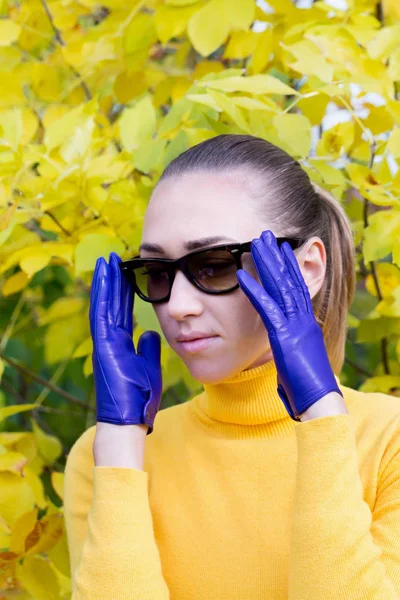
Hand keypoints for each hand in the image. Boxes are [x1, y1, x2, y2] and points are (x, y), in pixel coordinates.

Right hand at [89, 252, 162, 433]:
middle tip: (114, 258)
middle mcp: (109, 340)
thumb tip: (150, 332)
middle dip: (113, 280)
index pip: (121, 311)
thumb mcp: (148, 366)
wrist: (128, 420)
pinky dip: (102, 295)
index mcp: (120, 344)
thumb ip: (147, 348)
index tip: (125, 272)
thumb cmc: (139, 398)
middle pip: (112, 303)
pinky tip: (105, 277)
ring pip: (103, 304)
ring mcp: (104, 342)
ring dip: (106, 281)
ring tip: (108, 260)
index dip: (122, 291)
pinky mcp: (102, 347)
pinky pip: (102, 315)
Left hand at [236, 230, 342, 421]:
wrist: (320, 402)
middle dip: (277, 256)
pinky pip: (267, 308)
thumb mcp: (297, 363)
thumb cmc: (309, 390)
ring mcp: (296, 326)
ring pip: (281, 287)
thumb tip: (282, 354)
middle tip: (266, 235)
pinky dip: (254, 290)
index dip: (289, 266)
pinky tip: (241, 275)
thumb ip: (288, 351)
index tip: (281, 248)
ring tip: (255, 242)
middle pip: (289, 280)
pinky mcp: (285, 337)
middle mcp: (304, 319)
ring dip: (267, 263)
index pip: (298, 288)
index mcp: (307, 324)